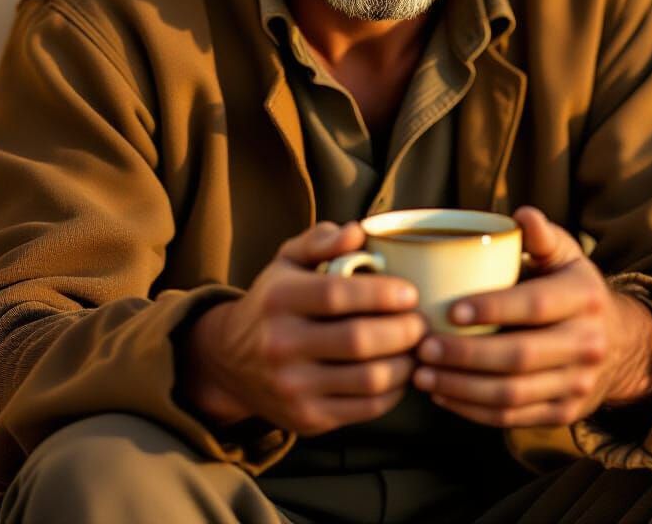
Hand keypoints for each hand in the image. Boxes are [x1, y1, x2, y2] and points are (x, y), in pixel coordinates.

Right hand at [179, 220, 427, 436]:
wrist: (229, 362)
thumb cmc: (273, 300)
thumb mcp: (287, 260)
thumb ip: (321, 240)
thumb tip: (358, 233)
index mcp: (279, 299)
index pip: (337, 295)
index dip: (382, 293)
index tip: (411, 292)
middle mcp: (282, 345)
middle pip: (359, 341)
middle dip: (404, 330)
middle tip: (422, 322)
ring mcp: (293, 387)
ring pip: (369, 379)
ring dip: (406, 363)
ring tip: (417, 346)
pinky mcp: (307, 419)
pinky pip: (366, 408)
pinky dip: (395, 390)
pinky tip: (400, 371)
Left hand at [412, 206, 651, 427]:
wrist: (617, 342)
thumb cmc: (571, 286)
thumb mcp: (565, 254)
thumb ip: (541, 236)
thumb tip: (521, 214)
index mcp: (584, 296)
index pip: (535, 305)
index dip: (493, 309)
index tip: (450, 310)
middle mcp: (587, 343)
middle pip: (520, 356)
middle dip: (465, 355)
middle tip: (422, 347)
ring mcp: (578, 383)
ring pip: (513, 394)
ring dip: (462, 388)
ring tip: (421, 374)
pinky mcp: (564, 413)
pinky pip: (514, 418)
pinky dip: (473, 410)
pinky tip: (443, 394)